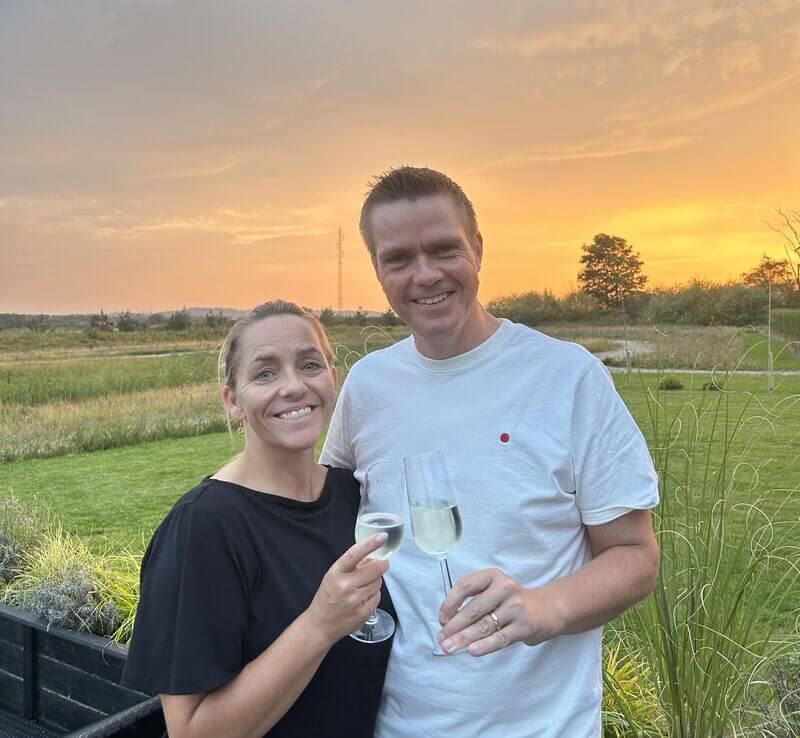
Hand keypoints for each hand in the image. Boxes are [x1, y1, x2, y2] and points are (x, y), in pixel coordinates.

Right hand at [306, 534, 388, 643]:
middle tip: (375, 567)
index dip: (370, 544)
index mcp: (336, 572)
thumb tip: (372, 553)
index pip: (354, 554)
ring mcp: (355, 600)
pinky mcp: (363, 612)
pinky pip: (378, 596)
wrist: (320, 625)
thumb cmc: (327, 597)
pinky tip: (362, 599)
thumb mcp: (333, 575)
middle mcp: (346, 586)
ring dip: (374, 581)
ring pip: (379, 582)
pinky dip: (373, 595)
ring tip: (361, 588)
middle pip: (377, 568)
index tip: (382, 536)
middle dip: (380, 565)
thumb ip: (352, 564)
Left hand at [437, 568, 564, 655]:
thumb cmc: (512, 602)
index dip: (450, 603)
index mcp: (493, 576)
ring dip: (463, 638)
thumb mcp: (494, 591)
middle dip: (454, 626)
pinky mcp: (524, 626)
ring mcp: (516, 607)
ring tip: (450, 647)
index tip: (442, 619)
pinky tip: (472, 651)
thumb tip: (448, 622)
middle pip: (473, 608)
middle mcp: (505, 588)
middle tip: (442, 639)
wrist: (547, 609)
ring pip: (484, 625)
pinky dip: (484, 646)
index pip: (465, 585)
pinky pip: (500, 638)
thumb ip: (474, 601)